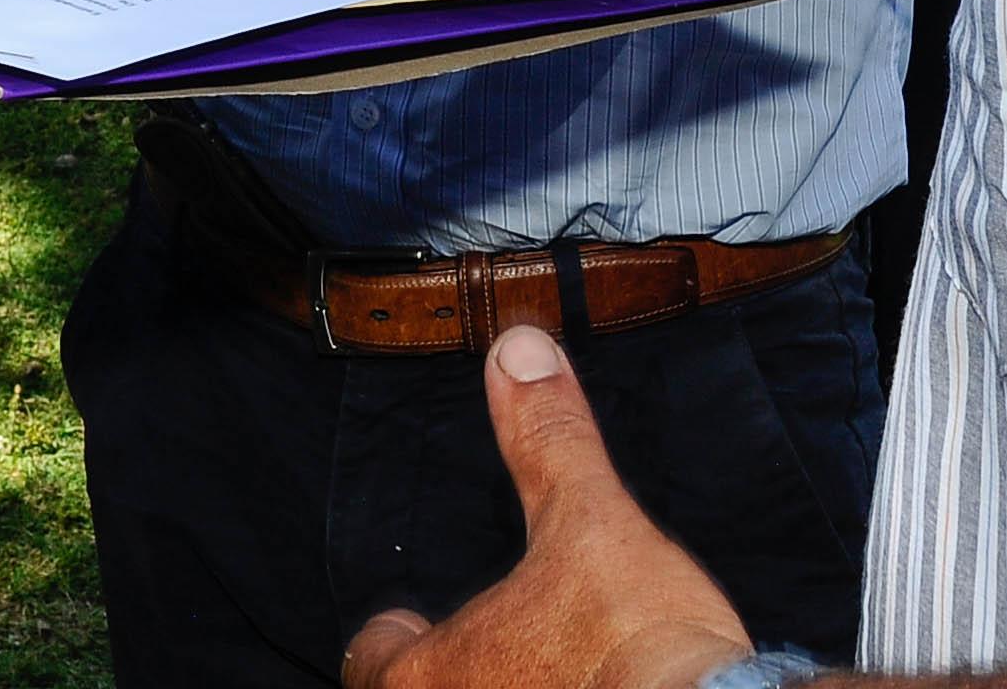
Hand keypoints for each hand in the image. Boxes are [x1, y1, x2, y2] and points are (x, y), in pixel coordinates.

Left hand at [340, 326, 750, 688]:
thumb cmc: (635, 640)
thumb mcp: (590, 519)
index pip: (371, 663)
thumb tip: (516, 349)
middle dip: (452, 676)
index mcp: (426, 680)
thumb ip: (546, 440)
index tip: (411, 624)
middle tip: (490, 648)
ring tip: (538, 674)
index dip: (395, 639)